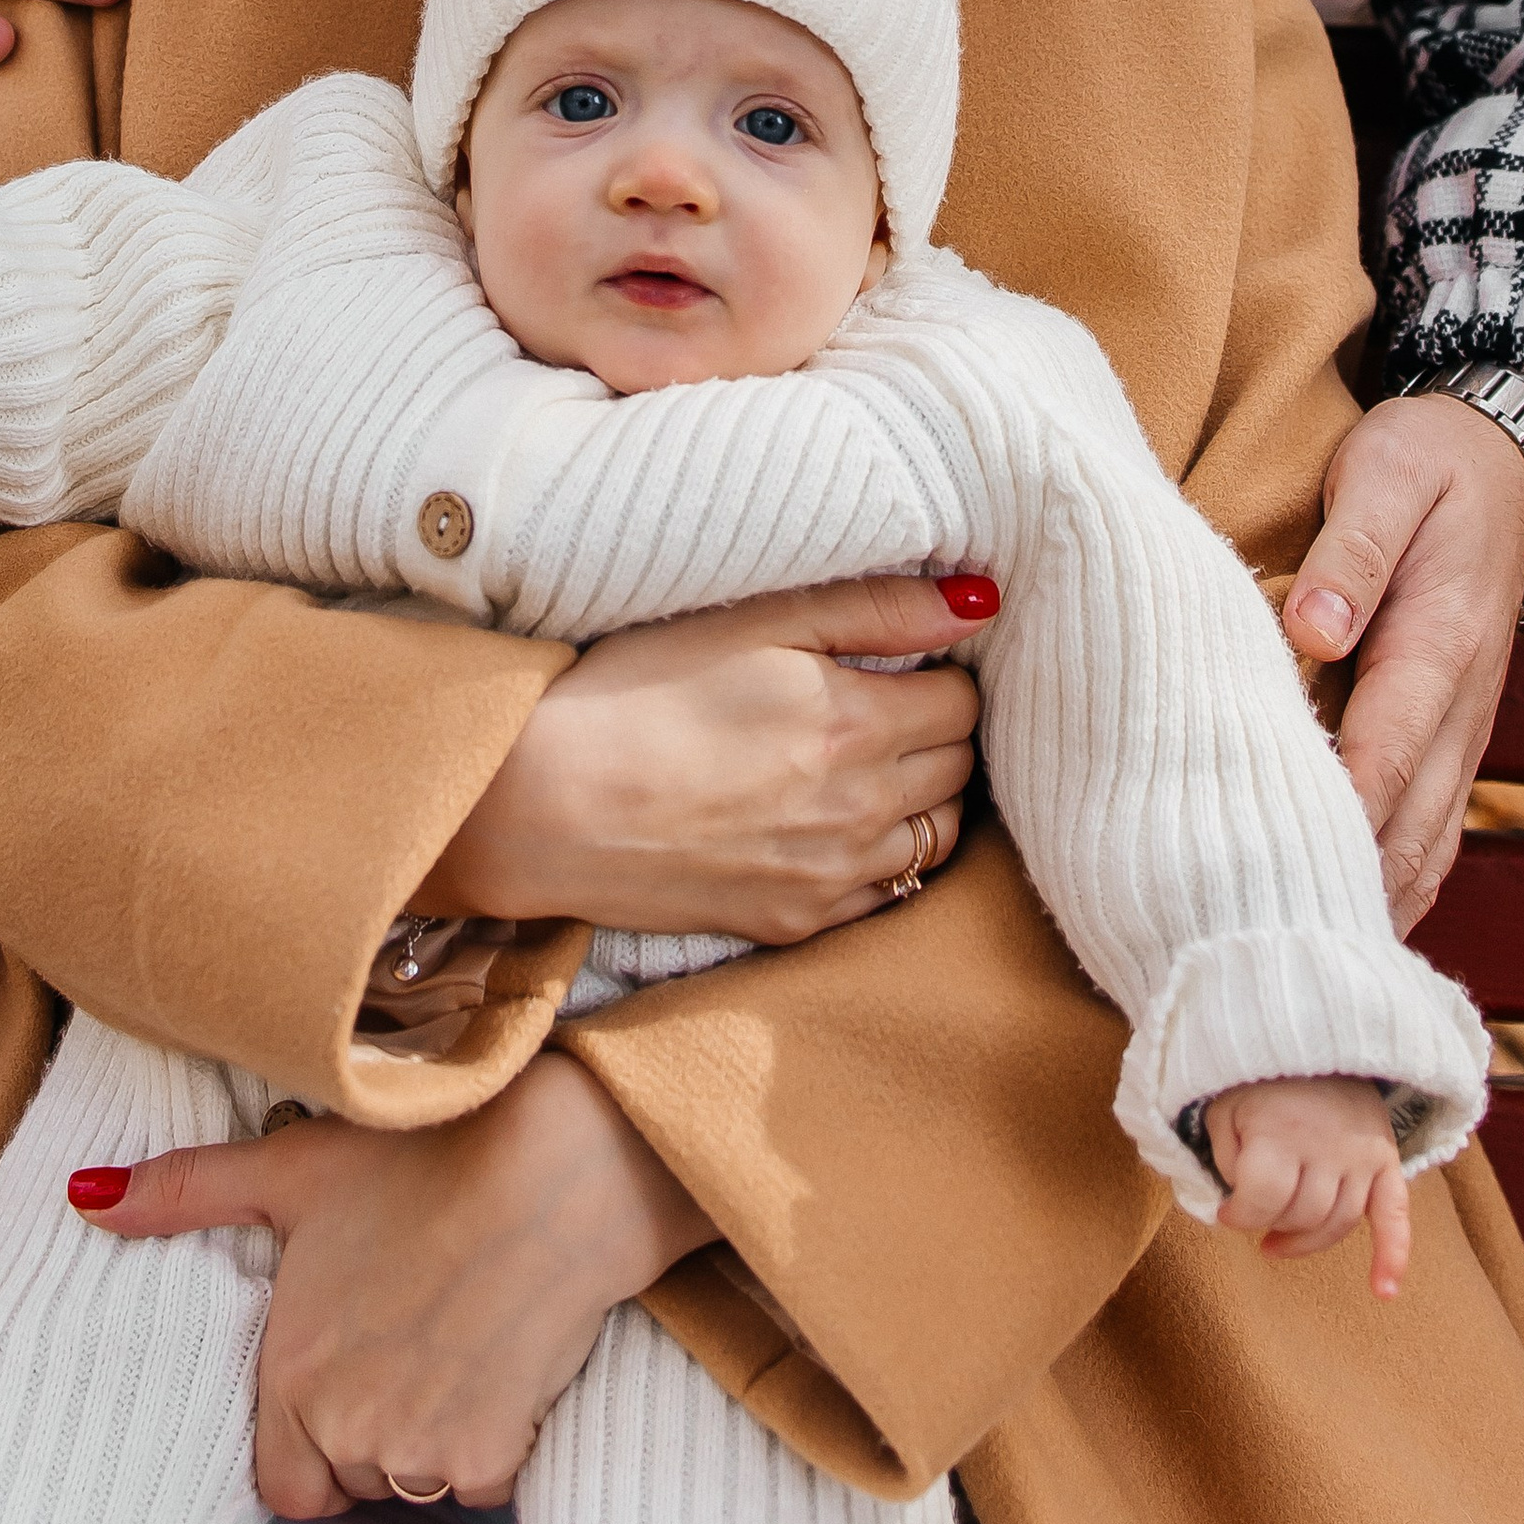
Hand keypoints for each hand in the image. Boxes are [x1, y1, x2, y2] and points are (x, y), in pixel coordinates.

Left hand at [68, 1052, 714, 1512]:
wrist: (556, 1166)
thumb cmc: (421, 1155)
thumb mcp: (293, 1162)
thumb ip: (184, 1191)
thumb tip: (81, 1195)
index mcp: (291, 1372)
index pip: (282, 1484)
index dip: (308, 1444)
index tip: (342, 1385)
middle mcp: (347, 1425)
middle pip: (350, 1481)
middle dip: (372, 1433)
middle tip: (406, 1341)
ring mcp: (420, 1447)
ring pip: (413, 1482)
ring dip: (429, 1436)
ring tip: (451, 1336)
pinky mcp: (490, 1454)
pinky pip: (479, 1477)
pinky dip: (491, 1437)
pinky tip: (498, 1352)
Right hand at [411, 573, 993, 945]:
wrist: (543, 806)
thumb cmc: (636, 692)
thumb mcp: (751, 619)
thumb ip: (873, 604)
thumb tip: (979, 600)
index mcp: (856, 723)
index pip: (962, 700)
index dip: (938, 670)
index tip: (899, 659)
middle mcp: (861, 810)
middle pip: (958, 769)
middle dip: (936, 730)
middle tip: (887, 702)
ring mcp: (831, 878)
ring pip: (935, 838)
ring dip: (920, 796)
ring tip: (867, 761)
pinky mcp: (794, 923)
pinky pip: (886, 894)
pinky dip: (884, 857)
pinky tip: (835, 823)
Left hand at [1206, 1076, 1408, 1298]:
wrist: (1315, 1037)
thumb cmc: (1260, 1081)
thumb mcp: (1225, 1108)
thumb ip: (1228, 1158)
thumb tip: (1239, 1205)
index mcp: (1281, 1131)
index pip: (1261, 1200)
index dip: (1238, 1215)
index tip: (1226, 1212)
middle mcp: (1326, 1147)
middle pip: (1301, 1215)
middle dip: (1271, 1222)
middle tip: (1255, 1211)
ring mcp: (1361, 1156)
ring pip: (1338, 1223)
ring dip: (1306, 1241)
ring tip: (1276, 1242)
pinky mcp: (1386, 1160)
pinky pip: (1396, 1216)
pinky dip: (1393, 1256)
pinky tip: (1383, 1291)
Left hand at [1282, 393, 1523, 932]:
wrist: (1506, 463)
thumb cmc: (1428, 462)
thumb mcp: (1386, 472)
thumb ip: (1350, 548)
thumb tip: (1313, 627)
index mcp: (1439, 648)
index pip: (1382, 758)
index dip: (1333, 820)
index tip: (1274, 875)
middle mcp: (1459, 711)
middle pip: (1405, 829)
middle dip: (1341, 890)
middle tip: (1259, 948)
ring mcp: (1460, 735)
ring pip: (1423, 849)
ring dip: (1369, 904)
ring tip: (1291, 962)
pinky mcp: (1447, 741)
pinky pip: (1428, 835)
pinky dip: (1393, 887)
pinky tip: (1341, 926)